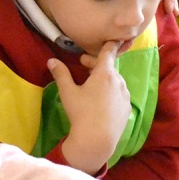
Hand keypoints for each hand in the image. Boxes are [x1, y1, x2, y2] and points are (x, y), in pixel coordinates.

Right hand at [50, 41, 130, 173]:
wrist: (96, 140)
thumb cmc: (81, 112)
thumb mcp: (68, 92)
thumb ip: (60, 74)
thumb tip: (51, 61)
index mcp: (105, 73)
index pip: (109, 52)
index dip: (108, 44)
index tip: (110, 39)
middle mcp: (119, 81)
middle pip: (109, 68)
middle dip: (97, 65)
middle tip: (84, 65)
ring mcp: (125, 95)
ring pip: (115, 81)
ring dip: (105, 79)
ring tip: (93, 85)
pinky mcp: (127, 108)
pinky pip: (119, 95)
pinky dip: (111, 93)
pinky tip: (102, 102)